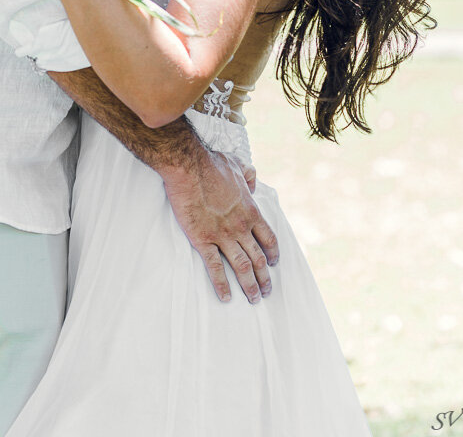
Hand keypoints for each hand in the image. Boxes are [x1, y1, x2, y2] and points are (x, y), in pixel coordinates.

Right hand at [159, 142, 277, 303]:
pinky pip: (215, 267)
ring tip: (253, 299)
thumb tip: (253, 180)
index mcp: (250, 211)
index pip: (268, 238)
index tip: (273, 264)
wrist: (189, 168)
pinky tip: (225, 297)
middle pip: (258, 258)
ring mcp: (223, 235)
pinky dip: (221, 284)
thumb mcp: (237, 164)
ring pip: (242, 267)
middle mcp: (240, 227)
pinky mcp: (203, 240)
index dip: (273, 254)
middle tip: (266, 291)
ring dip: (249, 285)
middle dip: (264, 277)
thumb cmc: (211, 164)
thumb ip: (248, 175)